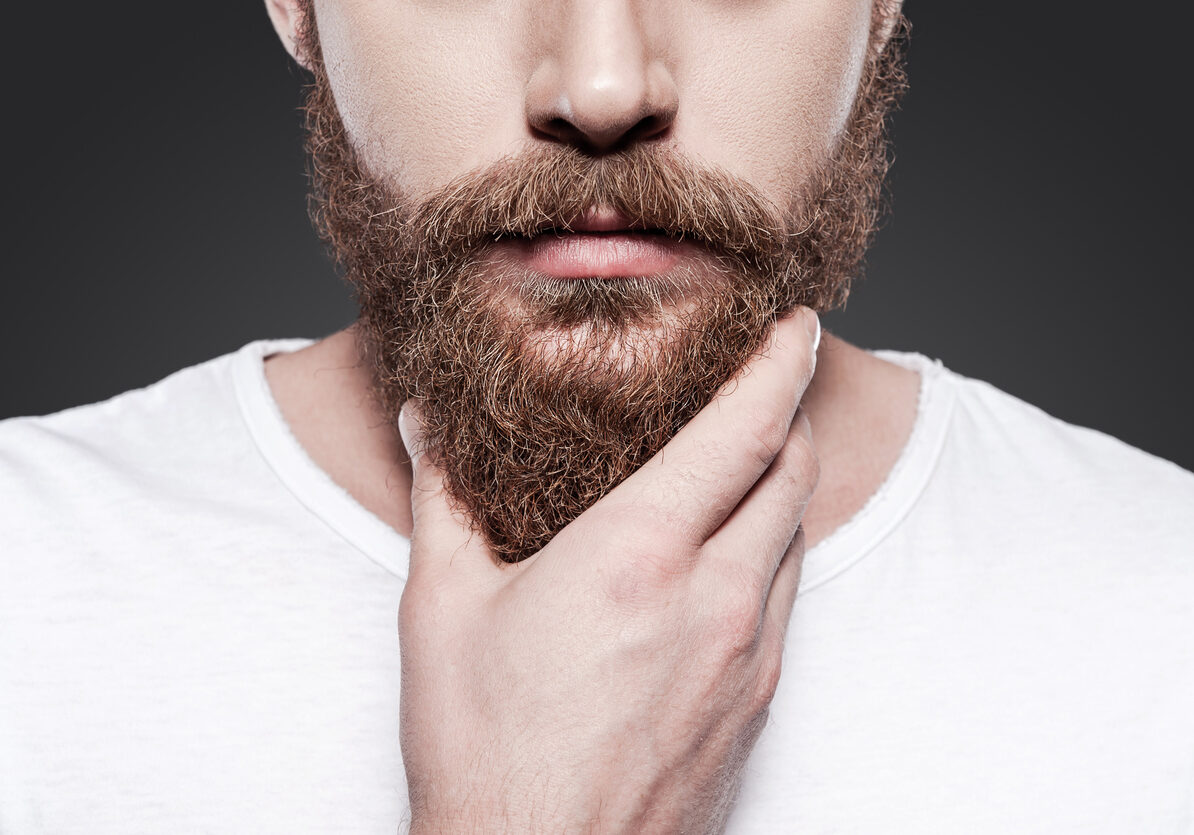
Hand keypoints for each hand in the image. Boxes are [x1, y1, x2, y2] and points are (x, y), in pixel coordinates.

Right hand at [397, 308, 820, 833]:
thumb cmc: (484, 751)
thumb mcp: (442, 608)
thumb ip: (442, 495)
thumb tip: (423, 417)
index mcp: (639, 556)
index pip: (745, 430)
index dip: (780, 362)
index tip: (796, 321)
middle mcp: (715, 599)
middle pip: (793, 473)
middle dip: (792, 409)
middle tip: (776, 372)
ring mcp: (748, 657)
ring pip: (798, 535)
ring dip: (785, 481)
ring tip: (752, 453)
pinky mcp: (757, 705)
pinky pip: (788, 599)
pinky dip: (774, 549)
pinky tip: (731, 552)